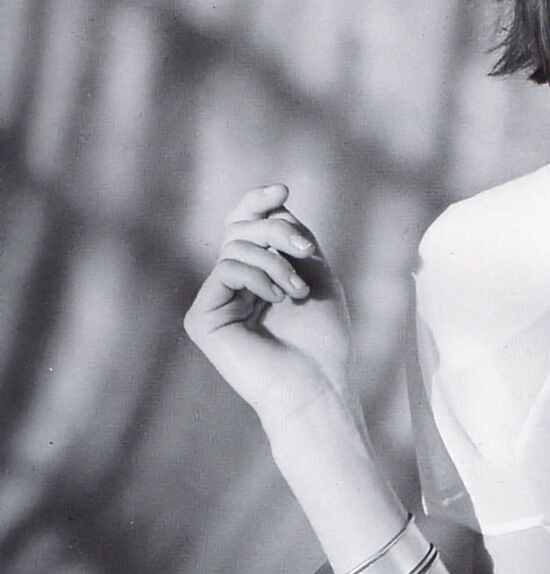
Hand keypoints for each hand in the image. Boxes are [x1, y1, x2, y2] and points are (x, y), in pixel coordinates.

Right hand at [183, 183, 355, 432]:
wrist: (318, 384)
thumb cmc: (323, 338)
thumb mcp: (315, 272)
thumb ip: (291, 236)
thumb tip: (274, 203)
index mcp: (257, 275)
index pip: (245, 224)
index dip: (258, 202)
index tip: (283, 189)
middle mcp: (232, 286)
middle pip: (241, 228)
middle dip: (277, 229)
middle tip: (307, 251)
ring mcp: (215, 301)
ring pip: (236, 247)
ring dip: (276, 262)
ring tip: (297, 293)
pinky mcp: (202, 318)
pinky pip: (227, 269)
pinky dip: (258, 277)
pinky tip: (277, 299)